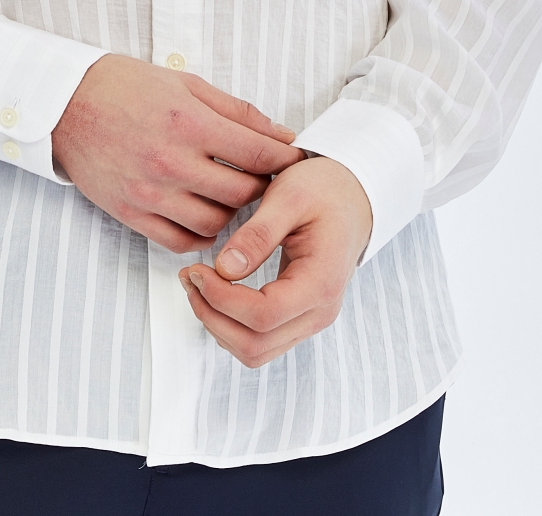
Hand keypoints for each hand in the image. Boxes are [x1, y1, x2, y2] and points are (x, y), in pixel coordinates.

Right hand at [51, 54, 302, 252]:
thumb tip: (280, 134)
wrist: (66, 104)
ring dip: (231, 213)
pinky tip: (204, 216)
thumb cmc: (124, 86)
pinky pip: (180, 241)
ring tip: (230, 195)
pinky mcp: (131, 213)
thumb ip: (235, 110)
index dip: (284, 160)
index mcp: (187, 121)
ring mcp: (149, 192)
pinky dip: (200, 235)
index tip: (293, 161)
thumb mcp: (184, 83)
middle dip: (262, 187)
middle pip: (241, 193)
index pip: (256, 153)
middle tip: (264, 178)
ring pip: (214, 223)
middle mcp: (170, 160)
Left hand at [177, 155, 371, 365]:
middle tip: (189, 276)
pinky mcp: (299, 317)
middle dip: (212, 316)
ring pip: (256, 350)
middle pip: (256, 344)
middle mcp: (320, 312)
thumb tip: (225, 268)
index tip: (196, 270)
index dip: (221, 299)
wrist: (352, 196)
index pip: (263, 315)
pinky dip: (230, 325)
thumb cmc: (323, 189)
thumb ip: (258, 233)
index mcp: (321, 283)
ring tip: (197, 283)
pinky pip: (261, 341)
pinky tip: (215, 292)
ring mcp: (311, 319)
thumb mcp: (289, 196)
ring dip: (218, 324)